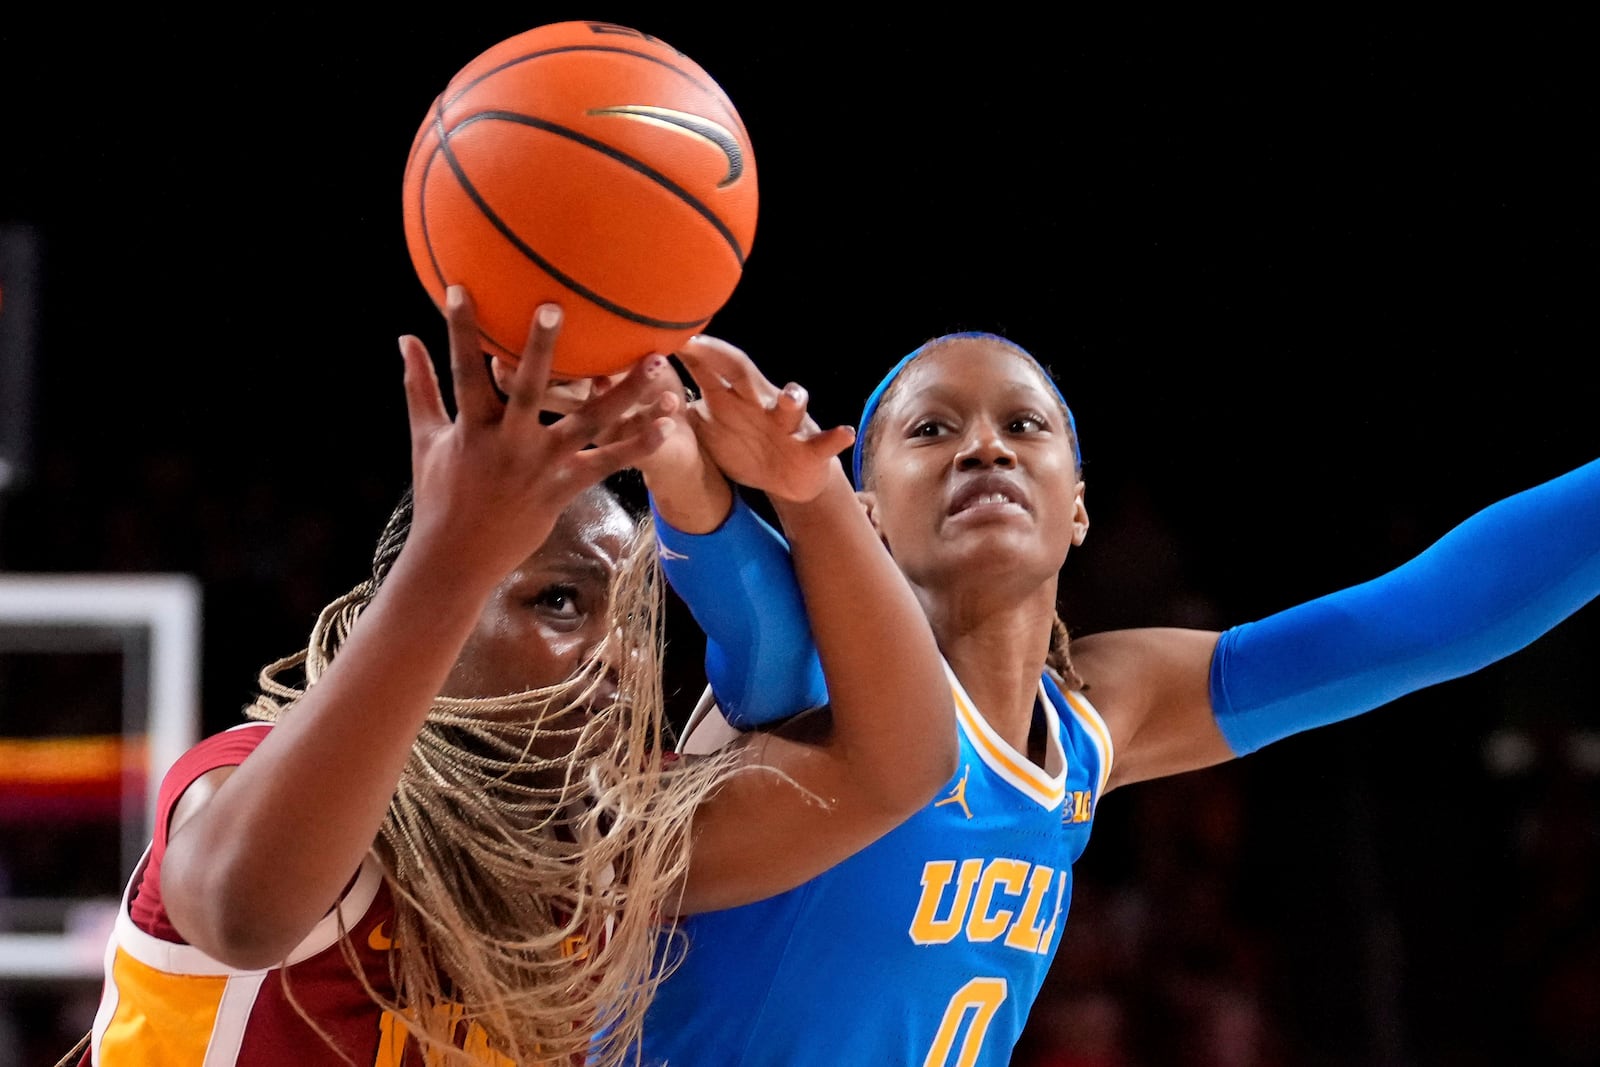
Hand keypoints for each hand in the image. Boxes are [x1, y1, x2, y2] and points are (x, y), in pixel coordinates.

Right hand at [397, 287, 675, 583]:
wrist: (457, 557)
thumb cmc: (440, 494)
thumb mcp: (425, 438)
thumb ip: (419, 385)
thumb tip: (404, 337)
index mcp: (472, 427)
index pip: (463, 370)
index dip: (460, 330)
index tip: (459, 288)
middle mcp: (508, 443)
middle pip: (528, 388)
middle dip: (541, 347)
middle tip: (558, 305)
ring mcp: (540, 466)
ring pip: (588, 423)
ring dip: (625, 393)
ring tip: (655, 362)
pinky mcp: (564, 487)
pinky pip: (607, 462)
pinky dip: (637, 444)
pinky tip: (666, 423)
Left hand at [675, 335, 855, 503]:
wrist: (789, 480)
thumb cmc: (745, 447)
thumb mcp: (710, 428)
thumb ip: (681, 409)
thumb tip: (640, 392)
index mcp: (731, 399)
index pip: (707, 366)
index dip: (686, 352)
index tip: (660, 331)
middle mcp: (760, 403)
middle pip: (742, 373)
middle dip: (722, 358)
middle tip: (699, 344)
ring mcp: (788, 425)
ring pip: (791, 404)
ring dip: (792, 398)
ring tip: (792, 396)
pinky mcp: (811, 450)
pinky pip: (825, 441)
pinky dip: (835, 437)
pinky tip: (843, 433)